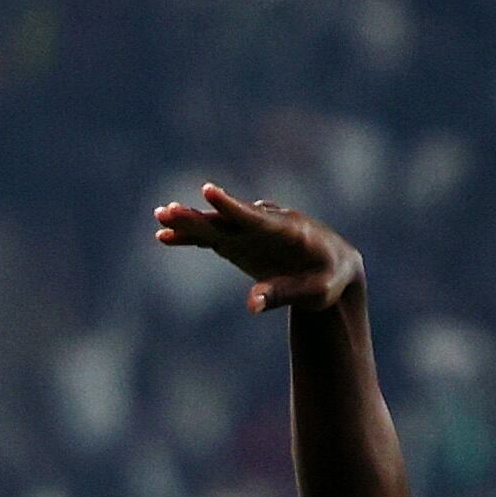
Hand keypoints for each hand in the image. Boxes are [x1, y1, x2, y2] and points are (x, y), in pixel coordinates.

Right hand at [149, 184, 363, 313]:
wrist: (335, 265)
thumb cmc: (329, 279)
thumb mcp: (314, 293)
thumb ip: (282, 294)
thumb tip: (250, 305)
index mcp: (288, 232)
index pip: (254, 217)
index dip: (230, 206)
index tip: (207, 191)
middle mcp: (266, 224)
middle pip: (227, 219)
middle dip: (198, 216)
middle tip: (169, 211)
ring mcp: (251, 230)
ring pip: (216, 224)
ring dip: (189, 222)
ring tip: (160, 218)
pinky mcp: (243, 240)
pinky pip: (213, 236)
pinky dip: (192, 237)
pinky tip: (165, 237)